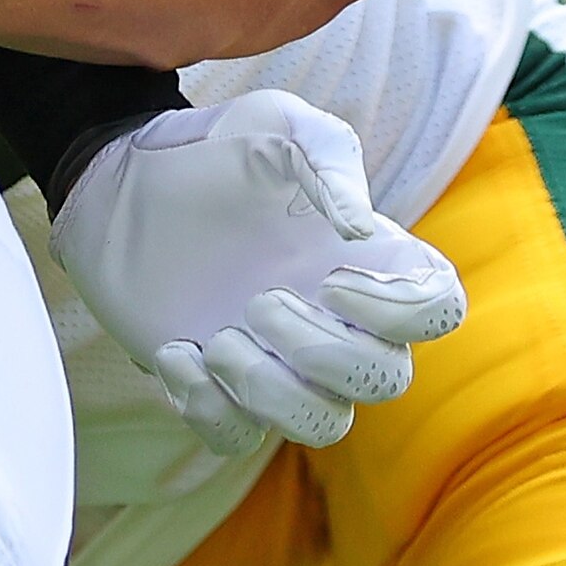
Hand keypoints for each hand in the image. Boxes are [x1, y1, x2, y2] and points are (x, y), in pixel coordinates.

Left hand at [46, 90, 466, 452]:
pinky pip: (239, 439)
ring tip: (217, 339)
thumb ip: (331, 165)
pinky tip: (174, 352)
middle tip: (258, 300)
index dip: (404, 312)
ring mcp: (282, 361)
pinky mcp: (220, 389)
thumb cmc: (218, 148)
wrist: (128, 181)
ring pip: (324, 423)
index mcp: (368, 259)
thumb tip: (362, 233)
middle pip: (386, 379)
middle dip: (323, 352)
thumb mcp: (279, 126)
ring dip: (271, 392)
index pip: (438, 309)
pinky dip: (208, 408)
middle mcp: (339, 319)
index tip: (334, 279)